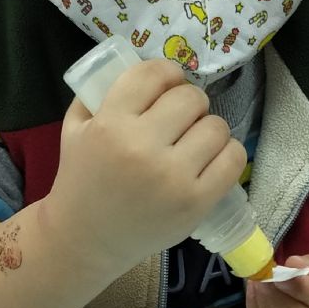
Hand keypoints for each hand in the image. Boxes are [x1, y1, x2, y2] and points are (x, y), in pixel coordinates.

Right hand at [42, 61, 246, 277]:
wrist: (86, 239)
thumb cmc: (82, 179)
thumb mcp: (76, 129)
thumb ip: (98, 93)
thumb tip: (143, 68)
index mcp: (110, 124)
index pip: (154, 74)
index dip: (167, 74)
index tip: (168, 85)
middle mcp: (141, 147)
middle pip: (191, 98)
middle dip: (188, 103)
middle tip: (180, 118)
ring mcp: (172, 177)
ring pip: (216, 126)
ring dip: (208, 129)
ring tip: (194, 141)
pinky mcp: (195, 202)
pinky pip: (233, 159)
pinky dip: (226, 154)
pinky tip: (210, 159)